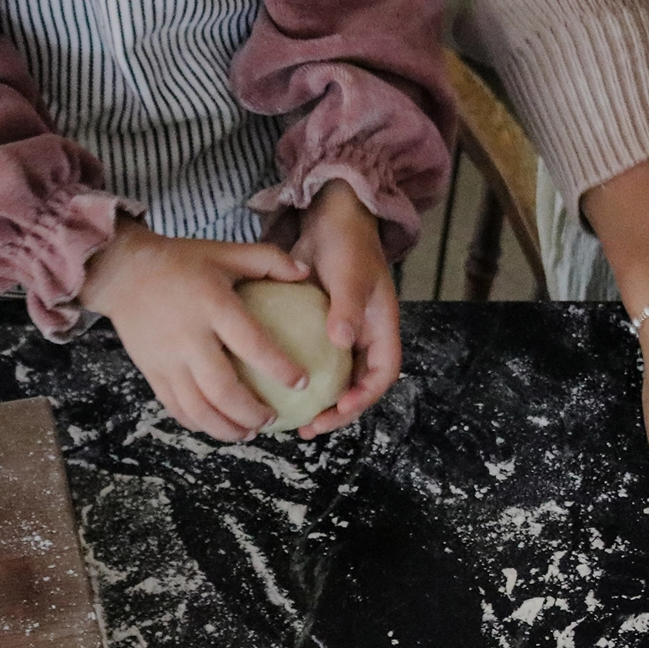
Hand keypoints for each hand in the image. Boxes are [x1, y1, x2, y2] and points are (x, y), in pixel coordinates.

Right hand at [81, 217, 310, 440]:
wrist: (122, 270)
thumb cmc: (182, 261)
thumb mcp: (225, 251)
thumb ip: (268, 260)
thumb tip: (306, 273)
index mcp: (212, 306)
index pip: (251, 344)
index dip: (279, 367)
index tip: (302, 382)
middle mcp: (187, 337)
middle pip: (222, 389)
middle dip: (251, 411)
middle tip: (273, 418)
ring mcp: (165, 358)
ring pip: (196, 407)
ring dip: (225, 427)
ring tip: (251, 431)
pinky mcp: (150, 370)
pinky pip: (174, 406)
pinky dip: (198, 423)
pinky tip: (218, 427)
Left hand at [287, 179, 399, 438]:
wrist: (329, 220)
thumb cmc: (347, 245)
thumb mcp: (350, 275)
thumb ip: (348, 307)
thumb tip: (342, 341)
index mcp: (381, 330)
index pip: (382, 375)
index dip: (365, 398)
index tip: (340, 408)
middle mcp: (362, 338)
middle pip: (357, 386)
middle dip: (337, 412)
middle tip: (309, 427)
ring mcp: (339, 336)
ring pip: (332, 379)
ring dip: (315, 402)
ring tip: (289, 419)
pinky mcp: (314, 329)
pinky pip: (307, 360)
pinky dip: (293, 376)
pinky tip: (266, 386)